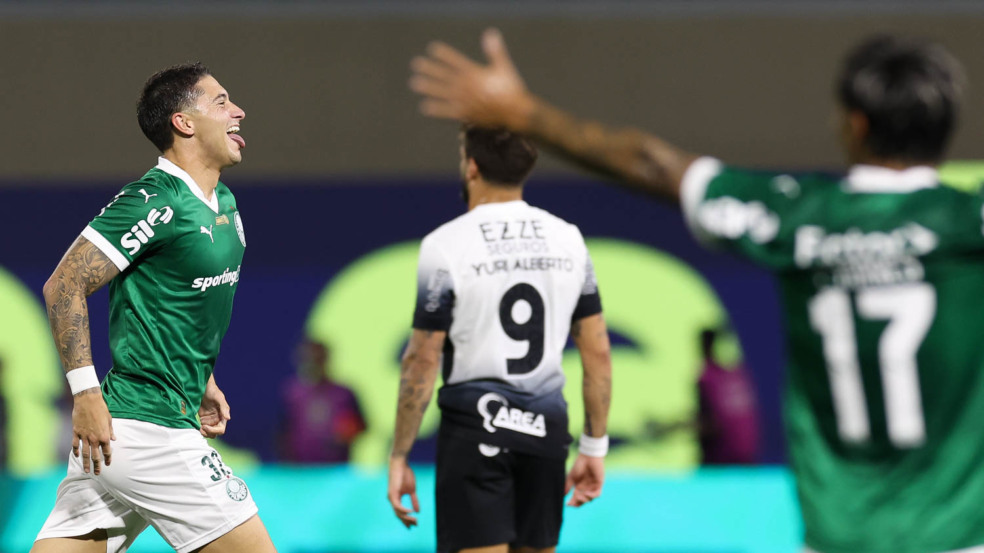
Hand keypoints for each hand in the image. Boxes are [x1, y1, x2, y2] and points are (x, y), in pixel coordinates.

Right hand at [71, 389, 114, 474]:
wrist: (88, 401)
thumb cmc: (101, 409)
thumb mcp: (109, 420)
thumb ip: (110, 432)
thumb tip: (113, 439)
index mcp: (104, 436)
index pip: (106, 451)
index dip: (107, 459)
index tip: (107, 464)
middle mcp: (94, 438)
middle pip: (95, 455)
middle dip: (96, 465)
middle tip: (97, 473)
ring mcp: (84, 436)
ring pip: (84, 453)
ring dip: (85, 463)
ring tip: (86, 470)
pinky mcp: (76, 432)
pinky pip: (75, 444)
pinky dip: (75, 451)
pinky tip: (76, 456)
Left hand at [198, 378, 230, 438]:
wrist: (201, 387)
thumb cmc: (212, 390)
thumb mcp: (219, 397)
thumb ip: (224, 407)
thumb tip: (228, 418)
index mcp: (223, 416)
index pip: (221, 429)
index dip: (214, 430)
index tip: (205, 426)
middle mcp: (217, 419)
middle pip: (215, 433)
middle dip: (208, 433)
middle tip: (201, 428)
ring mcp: (210, 420)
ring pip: (209, 433)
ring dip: (204, 433)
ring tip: (198, 428)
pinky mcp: (203, 419)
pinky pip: (202, 428)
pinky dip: (199, 430)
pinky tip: (196, 426)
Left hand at [387, 456, 419, 527]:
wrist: (400, 464)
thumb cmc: (405, 475)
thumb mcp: (412, 490)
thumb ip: (414, 500)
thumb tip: (418, 511)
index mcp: (396, 499)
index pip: (400, 513)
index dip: (406, 520)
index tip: (413, 526)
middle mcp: (392, 499)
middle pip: (398, 515)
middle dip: (407, 521)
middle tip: (415, 525)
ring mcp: (391, 497)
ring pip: (397, 513)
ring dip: (407, 518)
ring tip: (415, 520)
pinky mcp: (392, 494)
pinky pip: (397, 506)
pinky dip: (404, 510)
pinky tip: (411, 512)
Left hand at [410, 28, 533, 129]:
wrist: (516, 112)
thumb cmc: (512, 89)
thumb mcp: (504, 67)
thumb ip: (495, 51)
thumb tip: (490, 33)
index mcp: (476, 73)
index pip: (456, 61)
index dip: (444, 54)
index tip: (432, 49)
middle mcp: (468, 86)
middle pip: (445, 76)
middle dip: (430, 69)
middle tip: (416, 64)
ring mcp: (465, 101)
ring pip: (443, 92)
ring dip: (428, 87)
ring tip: (414, 83)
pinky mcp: (466, 114)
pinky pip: (448, 112)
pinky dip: (437, 110)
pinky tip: (425, 107)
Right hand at [565, 453, 603, 506]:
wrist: (588, 457)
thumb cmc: (579, 465)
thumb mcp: (571, 477)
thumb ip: (568, 486)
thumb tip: (563, 495)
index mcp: (579, 487)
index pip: (576, 499)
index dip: (572, 503)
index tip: (567, 504)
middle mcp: (586, 489)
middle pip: (582, 501)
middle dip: (577, 503)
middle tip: (572, 501)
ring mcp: (592, 487)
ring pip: (590, 500)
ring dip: (584, 499)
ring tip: (578, 495)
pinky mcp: (599, 484)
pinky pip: (597, 494)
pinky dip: (591, 495)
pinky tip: (586, 493)